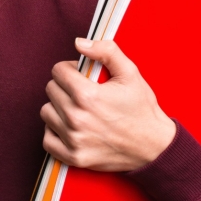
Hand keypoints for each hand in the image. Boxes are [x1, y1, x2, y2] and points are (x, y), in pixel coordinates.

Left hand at [40, 38, 176, 172]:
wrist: (154, 147)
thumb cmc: (142, 109)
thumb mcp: (130, 73)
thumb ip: (106, 51)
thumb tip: (79, 43)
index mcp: (87, 95)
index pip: (58, 71)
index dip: (70, 69)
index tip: (81, 75)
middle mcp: (76, 118)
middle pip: (51, 90)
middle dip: (64, 86)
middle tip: (82, 92)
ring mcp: (73, 140)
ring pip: (46, 112)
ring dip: (58, 108)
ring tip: (78, 109)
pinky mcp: (73, 157)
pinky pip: (47, 139)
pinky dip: (55, 132)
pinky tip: (71, 127)